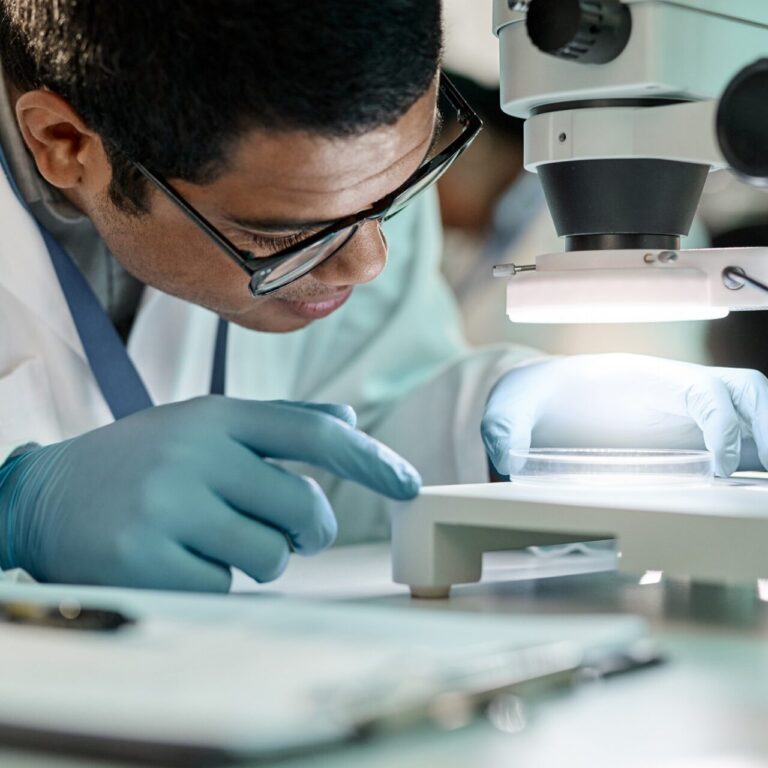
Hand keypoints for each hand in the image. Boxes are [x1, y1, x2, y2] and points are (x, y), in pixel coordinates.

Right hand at [0, 397, 420, 589]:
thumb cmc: (145, 459)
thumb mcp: (206, 424)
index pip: (313, 435)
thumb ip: (280, 422)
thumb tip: (349, 421)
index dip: (370, 459)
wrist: (46, 495)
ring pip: (269, 557)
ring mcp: (167, 507)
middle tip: (289, 531)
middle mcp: (195, 454)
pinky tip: (176, 557)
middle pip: (303, 509)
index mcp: (216, 416)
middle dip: (308, 530)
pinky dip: (215, 580)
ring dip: (258, 558)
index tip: (409, 484)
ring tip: (213, 537)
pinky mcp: (144, 562)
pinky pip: (223, 588)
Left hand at [481, 354, 767, 476]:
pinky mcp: (684, 439)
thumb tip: (508, 459)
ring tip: (766, 492)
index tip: (718, 468)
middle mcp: (673, 393)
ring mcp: (683, 414)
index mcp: (641, 379)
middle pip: (746, 392)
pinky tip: (751, 495)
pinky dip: (751, 463)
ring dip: (765, 445)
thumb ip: (506, 425)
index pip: (702, 390)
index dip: (721, 425)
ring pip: (750, 416)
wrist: (540, 398)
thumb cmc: (537, 395)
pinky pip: (735, 445)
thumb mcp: (513, 405)